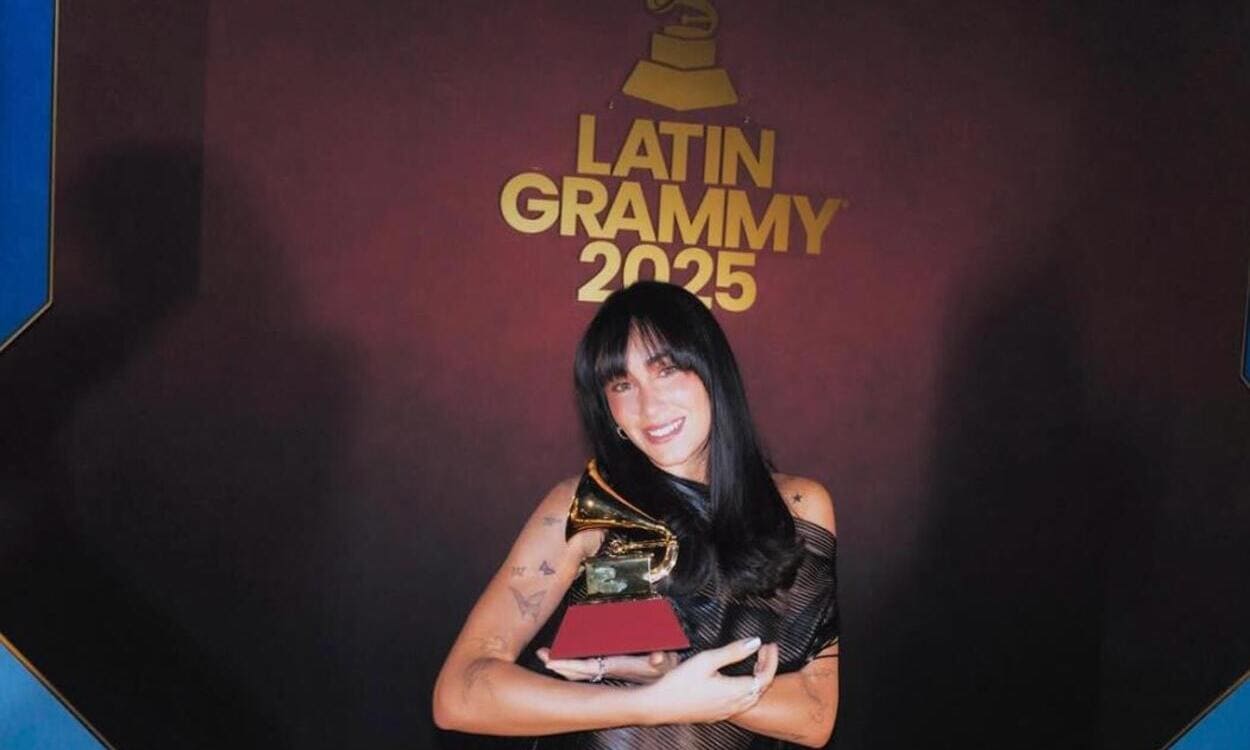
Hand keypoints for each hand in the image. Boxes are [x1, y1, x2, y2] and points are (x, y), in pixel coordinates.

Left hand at [536, 648, 679, 683]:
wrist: (669, 677)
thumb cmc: (665, 667)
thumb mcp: (666, 662)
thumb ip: (661, 659)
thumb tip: (656, 658)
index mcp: (618, 666)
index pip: (588, 667)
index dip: (570, 664)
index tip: (552, 661)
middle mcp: (609, 668)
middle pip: (578, 670)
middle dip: (559, 664)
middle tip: (541, 654)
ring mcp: (608, 667)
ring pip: (581, 669)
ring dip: (564, 664)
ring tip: (547, 655)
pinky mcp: (611, 665)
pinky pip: (587, 665)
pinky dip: (574, 662)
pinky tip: (566, 656)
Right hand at [636, 637, 779, 724]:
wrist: (658, 706)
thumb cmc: (679, 683)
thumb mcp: (707, 660)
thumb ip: (733, 651)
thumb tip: (755, 642)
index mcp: (734, 691)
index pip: (765, 677)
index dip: (771, 660)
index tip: (770, 646)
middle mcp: (733, 704)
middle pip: (761, 688)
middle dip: (766, 667)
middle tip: (763, 651)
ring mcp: (724, 711)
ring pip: (751, 697)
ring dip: (756, 679)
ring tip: (753, 663)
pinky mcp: (715, 714)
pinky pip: (739, 703)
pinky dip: (745, 689)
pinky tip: (736, 681)